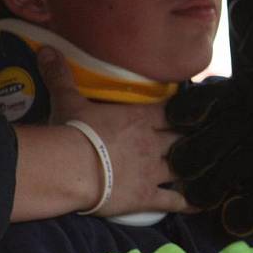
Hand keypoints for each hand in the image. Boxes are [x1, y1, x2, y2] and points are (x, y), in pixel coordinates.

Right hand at [37, 46, 191, 216]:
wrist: (69, 168)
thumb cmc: (70, 132)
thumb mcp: (66, 101)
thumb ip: (60, 76)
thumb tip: (46, 49)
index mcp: (138, 118)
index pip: (170, 112)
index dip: (184, 114)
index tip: (196, 114)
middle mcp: (151, 142)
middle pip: (180, 140)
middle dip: (191, 142)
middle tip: (203, 143)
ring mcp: (152, 171)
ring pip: (182, 168)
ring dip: (193, 170)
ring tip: (206, 171)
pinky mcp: (146, 197)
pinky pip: (173, 201)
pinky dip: (188, 203)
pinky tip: (201, 203)